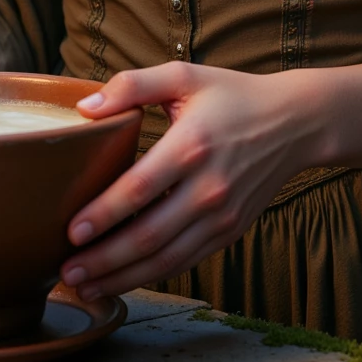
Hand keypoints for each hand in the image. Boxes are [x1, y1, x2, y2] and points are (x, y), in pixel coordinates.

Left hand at [60, 62, 315, 299]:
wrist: (295, 122)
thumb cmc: (232, 94)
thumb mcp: (184, 75)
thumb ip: (133, 85)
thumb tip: (85, 109)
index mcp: (191, 145)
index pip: (139, 189)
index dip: (103, 214)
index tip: (71, 231)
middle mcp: (208, 187)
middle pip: (148, 235)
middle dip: (104, 259)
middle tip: (67, 270)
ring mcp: (222, 215)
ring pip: (166, 259)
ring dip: (123, 277)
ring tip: (85, 285)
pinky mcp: (230, 231)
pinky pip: (186, 261)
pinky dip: (153, 275)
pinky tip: (125, 279)